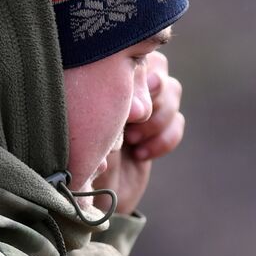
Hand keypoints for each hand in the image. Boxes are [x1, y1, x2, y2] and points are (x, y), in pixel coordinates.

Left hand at [100, 51, 184, 214]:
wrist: (91, 200)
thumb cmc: (76, 165)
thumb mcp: (87, 139)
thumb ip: (109, 118)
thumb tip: (138, 109)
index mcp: (103, 78)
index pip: (131, 56)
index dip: (138, 76)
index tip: (130, 110)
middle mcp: (126, 86)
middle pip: (158, 66)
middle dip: (151, 96)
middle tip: (133, 122)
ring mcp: (145, 106)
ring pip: (173, 90)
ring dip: (158, 118)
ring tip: (133, 141)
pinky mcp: (159, 128)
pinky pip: (179, 121)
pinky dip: (166, 138)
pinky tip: (142, 154)